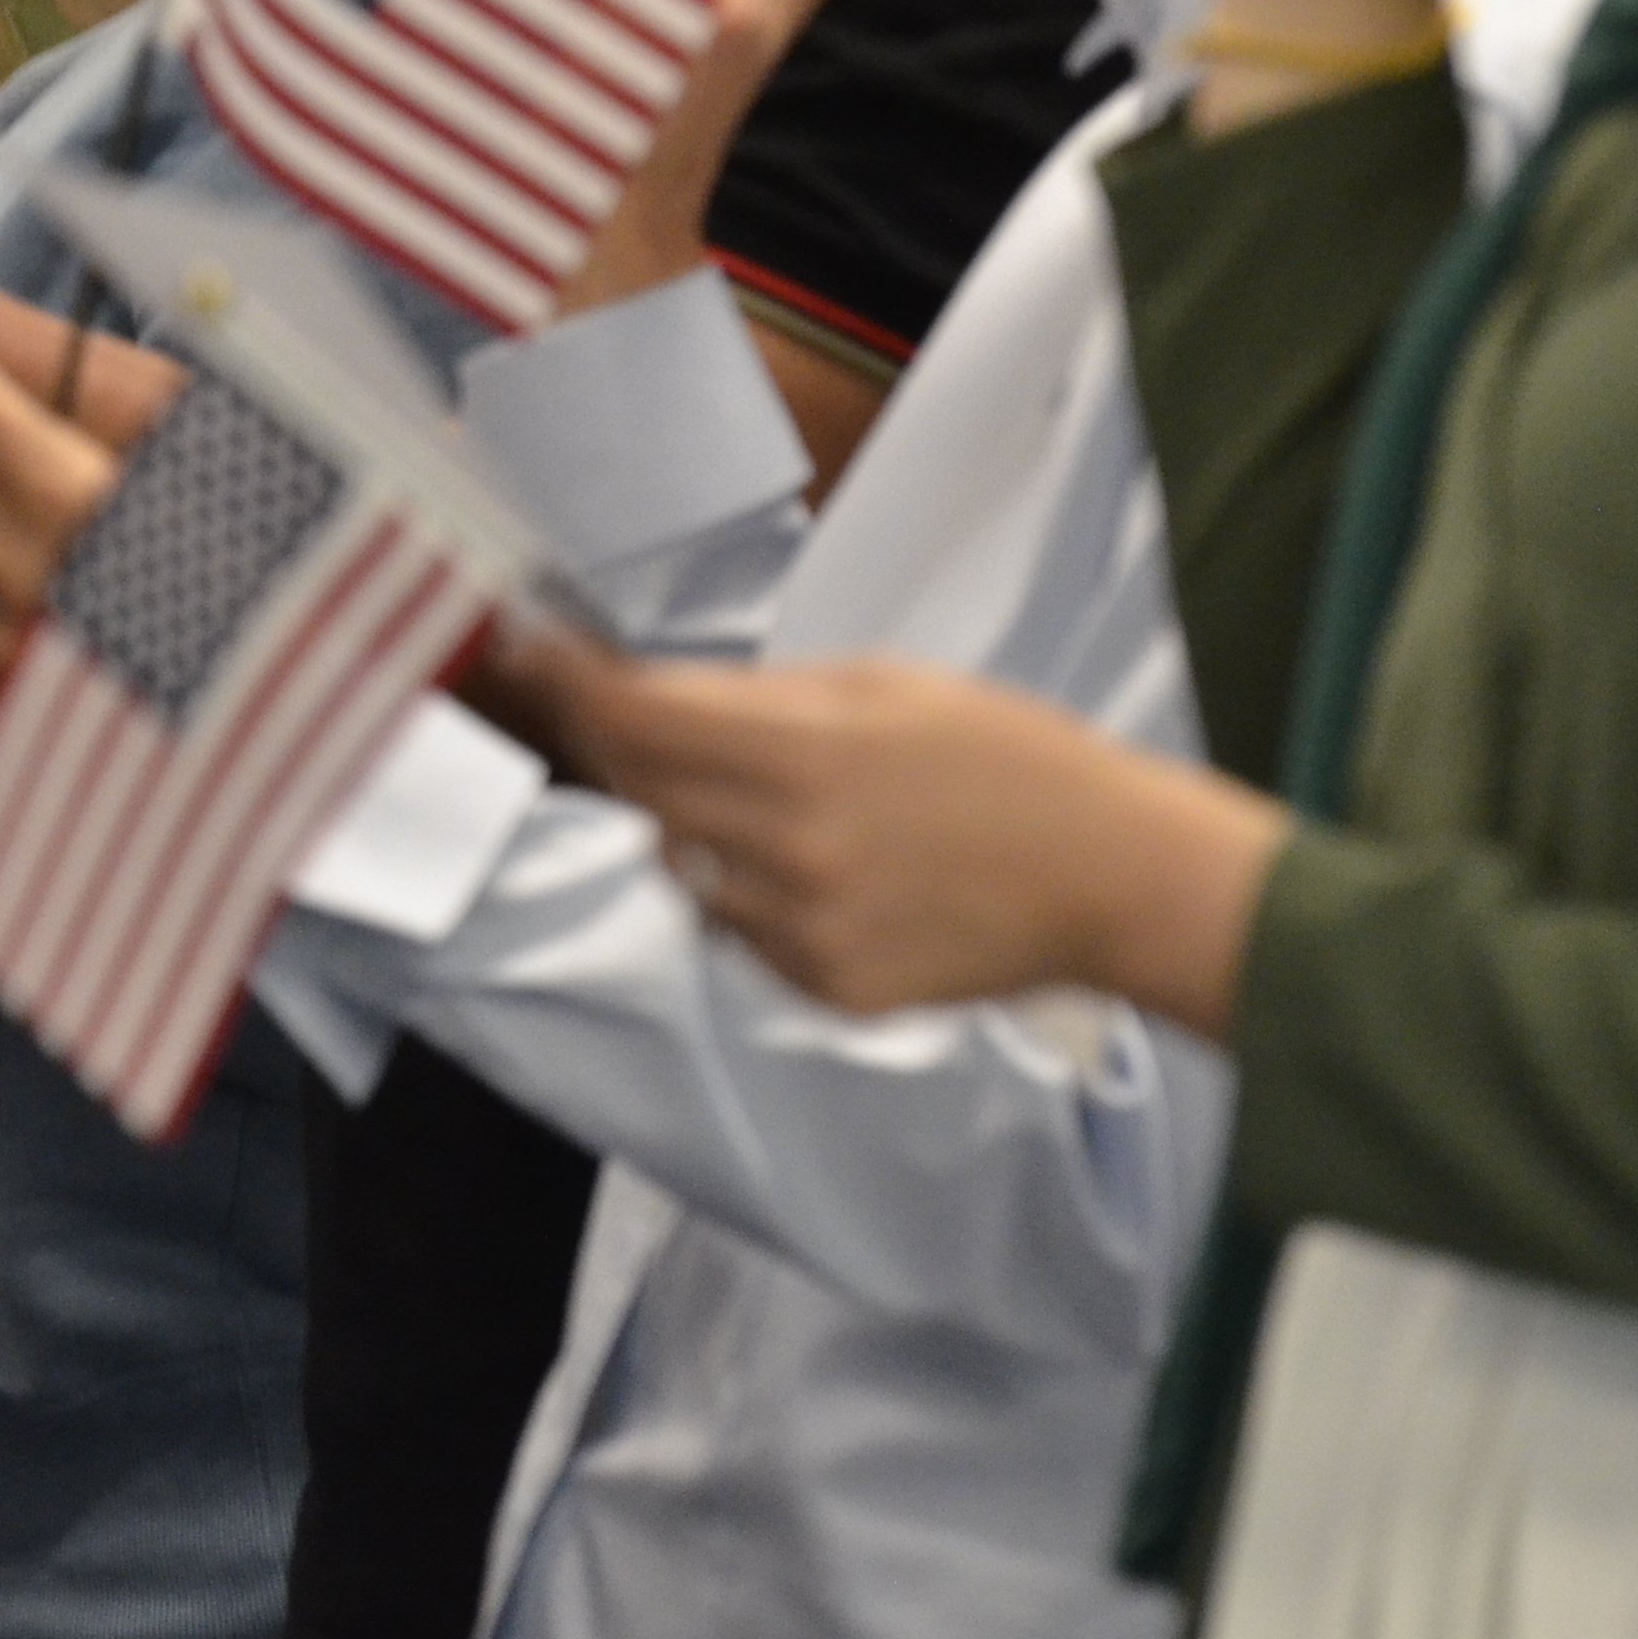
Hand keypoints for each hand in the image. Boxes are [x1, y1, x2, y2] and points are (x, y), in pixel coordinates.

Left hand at [503, 626, 1285, 1030]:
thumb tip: (649, 695)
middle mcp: (787, 849)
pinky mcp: (825, 988)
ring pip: (681, 867)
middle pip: (638, 791)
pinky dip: (752, 895)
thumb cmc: (1007, 758)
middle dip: (620, 745)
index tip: (526, 649)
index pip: (634, 718)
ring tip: (782, 799)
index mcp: (803, 753)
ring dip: (692, 826)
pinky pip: (741, 932)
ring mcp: (803, 931)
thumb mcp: (884, 687)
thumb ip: (760, 699)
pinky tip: (831, 870)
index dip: (566, 681)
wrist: (1111, 876)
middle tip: (627, 712)